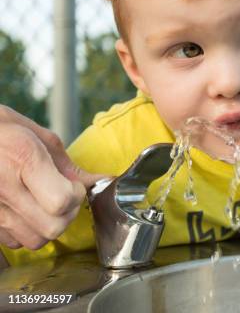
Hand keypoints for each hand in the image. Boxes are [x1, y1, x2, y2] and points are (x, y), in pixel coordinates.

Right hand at [0, 105, 101, 250]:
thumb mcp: (34, 133)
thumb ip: (65, 163)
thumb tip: (93, 182)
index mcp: (23, 159)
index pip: (61, 201)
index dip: (76, 195)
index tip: (74, 185)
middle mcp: (4, 187)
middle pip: (53, 227)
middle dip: (67, 214)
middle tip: (64, 197)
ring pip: (35, 240)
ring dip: (47, 226)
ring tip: (43, 205)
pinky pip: (13, 242)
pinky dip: (24, 231)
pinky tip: (24, 211)